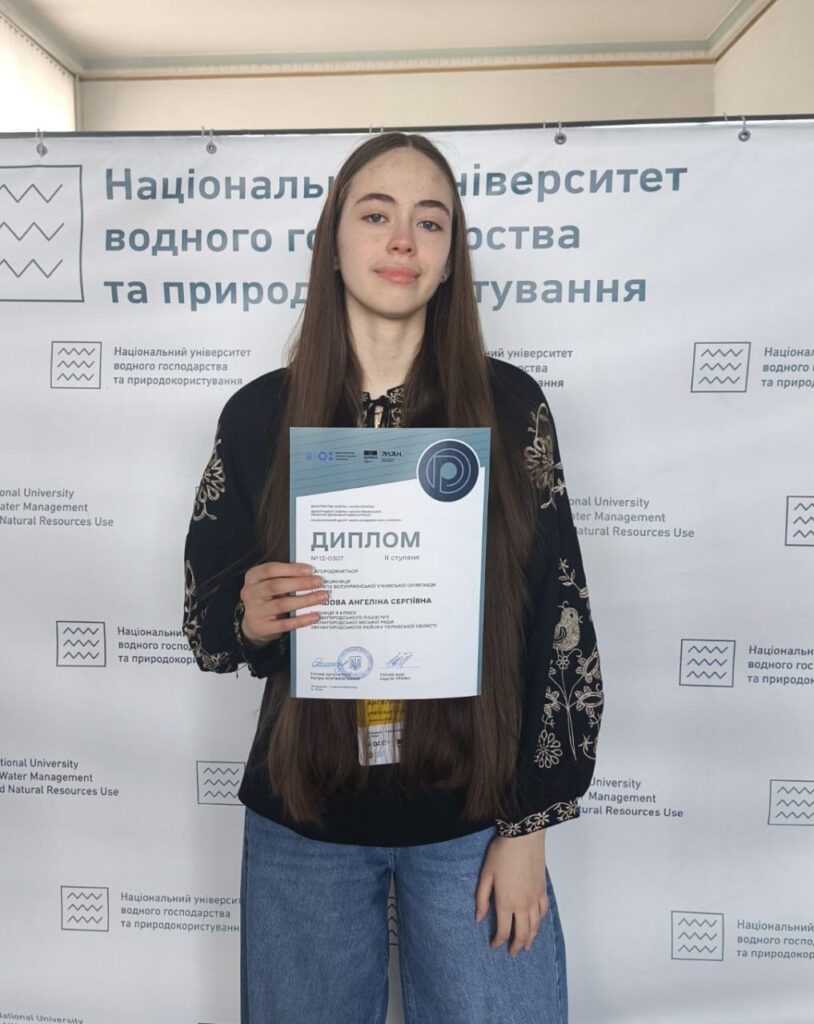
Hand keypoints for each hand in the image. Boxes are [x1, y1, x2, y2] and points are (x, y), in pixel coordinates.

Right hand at [240, 561, 328, 647]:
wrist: (253, 624)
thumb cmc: (267, 597)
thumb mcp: (269, 582)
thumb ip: (285, 576)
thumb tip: (311, 573)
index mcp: (253, 577)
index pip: (270, 569)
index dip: (291, 569)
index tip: (311, 569)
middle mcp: (251, 593)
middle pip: (277, 586)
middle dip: (301, 583)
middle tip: (320, 582)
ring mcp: (255, 611)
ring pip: (282, 604)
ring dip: (305, 600)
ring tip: (322, 597)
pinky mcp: (263, 628)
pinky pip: (284, 624)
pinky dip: (301, 620)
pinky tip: (315, 616)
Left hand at [474, 830, 547, 957]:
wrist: (524, 837)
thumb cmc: (501, 853)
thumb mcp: (486, 874)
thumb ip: (482, 898)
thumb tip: (479, 918)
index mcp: (506, 902)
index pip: (504, 930)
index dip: (498, 941)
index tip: (494, 945)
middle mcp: (523, 904)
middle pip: (522, 933)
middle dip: (516, 945)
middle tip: (512, 953)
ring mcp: (535, 898)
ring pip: (536, 925)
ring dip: (531, 938)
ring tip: (526, 946)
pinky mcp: (543, 889)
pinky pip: (544, 911)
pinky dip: (541, 921)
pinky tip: (537, 922)